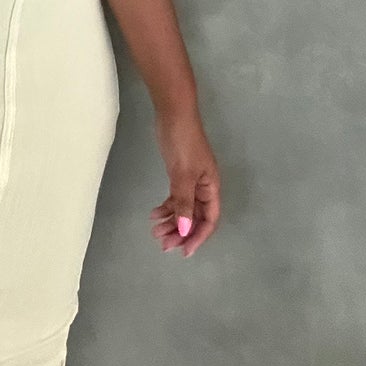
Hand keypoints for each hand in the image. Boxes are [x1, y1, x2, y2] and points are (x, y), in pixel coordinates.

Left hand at [149, 101, 220, 258]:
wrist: (173, 113)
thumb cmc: (182, 142)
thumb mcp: (183, 175)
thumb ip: (184, 204)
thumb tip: (185, 231)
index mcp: (211, 187)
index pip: (209, 220)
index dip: (198, 237)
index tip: (184, 252)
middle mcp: (204, 186)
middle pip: (195, 217)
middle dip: (181, 232)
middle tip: (163, 245)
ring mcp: (191, 180)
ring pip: (183, 209)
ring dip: (171, 221)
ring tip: (155, 232)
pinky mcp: (179, 174)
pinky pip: (175, 197)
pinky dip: (166, 207)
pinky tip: (154, 214)